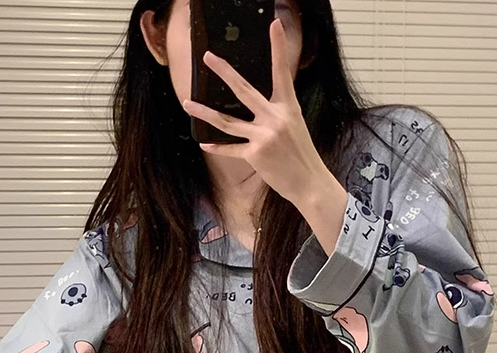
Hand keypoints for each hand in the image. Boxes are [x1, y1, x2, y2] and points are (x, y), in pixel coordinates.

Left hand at [182, 18, 329, 204]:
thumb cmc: (301, 155)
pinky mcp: (255, 154)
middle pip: (244, 90)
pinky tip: (204, 143)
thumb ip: (276, 112)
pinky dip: (217, 147)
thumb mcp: (295, 126)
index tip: (274, 25)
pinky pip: (230, 149)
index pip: (281, 72)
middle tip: (208, 57)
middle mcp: (275, 118)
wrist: (308, 183)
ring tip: (187, 104)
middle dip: (224, 71)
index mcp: (288, 107)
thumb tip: (257, 104)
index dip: (278, 48)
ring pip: (226, 121)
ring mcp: (263, 136)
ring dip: (204, 113)